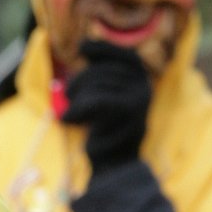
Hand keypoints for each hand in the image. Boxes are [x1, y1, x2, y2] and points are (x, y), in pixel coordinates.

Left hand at [61, 39, 151, 168]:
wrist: (113, 166)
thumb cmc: (104, 131)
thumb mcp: (104, 99)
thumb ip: (100, 76)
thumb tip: (83, 45)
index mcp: (142, 83)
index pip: (126, 56)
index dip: (104, 49)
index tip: (81, 48)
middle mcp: (144, 89)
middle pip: (104, 70)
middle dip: (80, 79)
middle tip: (67, 93)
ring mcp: (138, 103)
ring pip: (98, 85)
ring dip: (76, 96)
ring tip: (69, 110)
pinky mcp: (126, 117)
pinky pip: (96, 101)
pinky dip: (76, 110)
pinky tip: (68, 119)